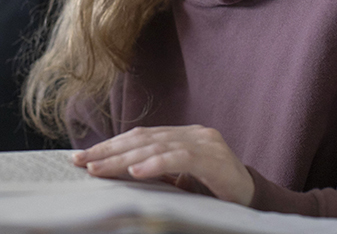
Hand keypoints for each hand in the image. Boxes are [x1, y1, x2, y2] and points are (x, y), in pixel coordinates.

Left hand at [72, 125, 254, 205]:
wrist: (255, 201)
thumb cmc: (216, 194)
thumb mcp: (181, 182)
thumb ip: (156, 173)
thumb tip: (116, 176)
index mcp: (182, 136)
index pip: (140, 137)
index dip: (110, 145)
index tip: (82, 157)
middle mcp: (193, 134)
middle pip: (143, 139)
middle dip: (109, 151)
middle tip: (80, 162)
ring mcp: (205, 143)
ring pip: (156, 146)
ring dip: (124, 159)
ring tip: (98, 169)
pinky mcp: (215, 159)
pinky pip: (180, 159)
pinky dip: (156, 164)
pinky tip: (136, 172)